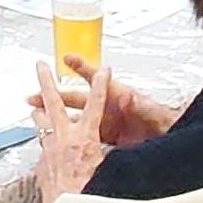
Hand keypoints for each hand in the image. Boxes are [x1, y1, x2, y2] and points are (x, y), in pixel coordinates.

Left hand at [29, 59, 111, 202]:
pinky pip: (43, 145)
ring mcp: (49, 149)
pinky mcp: (41, 162)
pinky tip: (46, 145)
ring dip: (38, 110)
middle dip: (46, 80)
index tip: (103, 70)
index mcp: (85, 137)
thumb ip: (110, 157)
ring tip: (33, 102)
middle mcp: (64, 138)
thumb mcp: (108, 170)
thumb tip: (120, 155)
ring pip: (40, 122)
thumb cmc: (90, 194)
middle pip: (53, 101)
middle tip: (40, 64)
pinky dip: (45, 141)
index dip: (101, 85)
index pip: (95, 104)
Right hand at [38, 64, 175, 148]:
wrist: (169, 144)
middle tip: (34, 95)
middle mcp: (108, 106)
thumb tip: (128, 98)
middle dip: (54, 95)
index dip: (81, 67)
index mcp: (119, 95)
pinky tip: (54, 138)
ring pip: (75, 117)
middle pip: (76, 98)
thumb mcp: (155, 115)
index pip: (96, 77)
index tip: (67, 58)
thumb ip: (142, 106)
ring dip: (55, 116)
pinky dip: (67, 134)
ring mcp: (105, 122)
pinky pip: (81, 133)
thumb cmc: (165, 124)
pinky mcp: (105, 137)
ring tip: (36, 117)